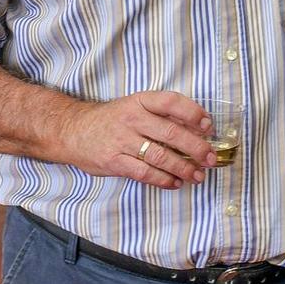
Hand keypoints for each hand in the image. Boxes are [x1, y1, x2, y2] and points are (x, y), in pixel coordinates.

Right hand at [61, 91, 216, 189]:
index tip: (208, 126)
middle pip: (171, 133)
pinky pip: (144, 173)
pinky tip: (175, 182)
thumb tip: (197, 129)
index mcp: (140, 101)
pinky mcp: (114, 161)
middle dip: (196, 147)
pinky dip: (163, 179)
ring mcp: (122, 140)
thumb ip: (161, 115)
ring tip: (198, 175)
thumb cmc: (112, 120)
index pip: (171, 102)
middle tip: (211, 158)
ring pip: (160, 156)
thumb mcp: (134, 107)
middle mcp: (132, 118)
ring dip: (184, 168)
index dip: (193, 113)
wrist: (74, 131)